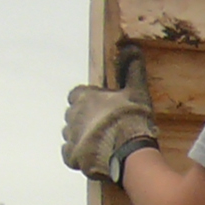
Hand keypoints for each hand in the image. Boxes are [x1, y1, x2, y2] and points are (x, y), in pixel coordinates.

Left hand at [62, 47, 158, 182]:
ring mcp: (72, 138)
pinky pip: (68, 153)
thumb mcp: (137, 90)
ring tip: (98, 141)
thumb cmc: (133, 119)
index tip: (101, 104)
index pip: (76, 94)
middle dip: (83, 118)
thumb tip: (131, 47)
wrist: (130, 151)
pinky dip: (76, 153)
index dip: (87, 99)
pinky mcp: (73, 157)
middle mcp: (73, 116)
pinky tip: (88, 154)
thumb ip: (132, 69)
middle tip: (102, 124)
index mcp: (85, 98)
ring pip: (69, 133)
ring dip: (80, 135)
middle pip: (71, 114)